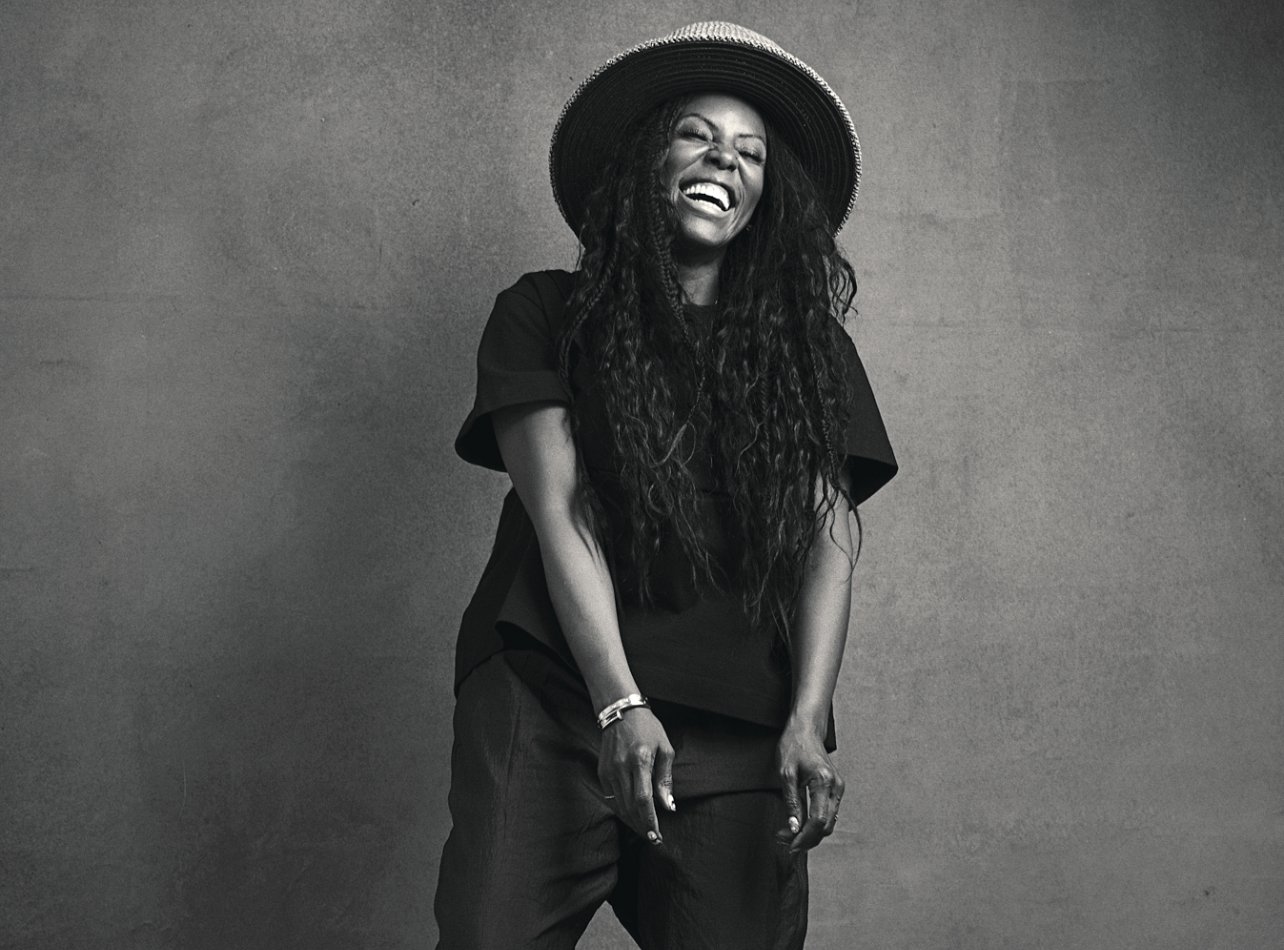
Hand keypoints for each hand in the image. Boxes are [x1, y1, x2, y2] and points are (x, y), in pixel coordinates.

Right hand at [598, 706, 675, 844]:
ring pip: (620, 805)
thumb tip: (668, 806)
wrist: (621, 711)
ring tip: (645, 830)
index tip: (657, 835)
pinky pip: (612, 797)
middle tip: (653, 838)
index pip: (644, 799)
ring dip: (632, 821)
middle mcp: (621, 767)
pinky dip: (622, 809)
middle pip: (630, 806)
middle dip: (642, 826)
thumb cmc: (648, 729)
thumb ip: (665, 779)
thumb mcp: (665, 749)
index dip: (650, 820)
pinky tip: (632, 816)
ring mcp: (609, 770)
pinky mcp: (602, 771)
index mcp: (640, 760)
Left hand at [776, 723, 843, 852]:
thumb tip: (794, 827)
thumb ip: (792, 802)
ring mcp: (838, 788)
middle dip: (807, 839)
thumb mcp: (785, 774)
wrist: (806, 729)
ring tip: (789, 835)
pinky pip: (828, 813)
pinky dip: (815, 823)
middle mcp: (836, 787)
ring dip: (810, 833)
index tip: (790, 845)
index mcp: (824, 782)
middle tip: (785, 842)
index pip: (818, 820)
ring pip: (828, 822)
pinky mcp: (835, 789)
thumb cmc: (794, 746)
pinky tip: (800, 824)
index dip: (804, 837)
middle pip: (826, 825)